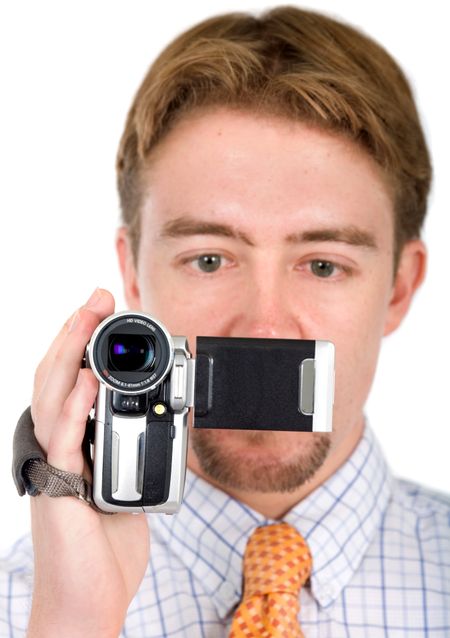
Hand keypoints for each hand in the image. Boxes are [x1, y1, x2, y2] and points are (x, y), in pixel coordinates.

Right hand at [28, 290, 149, 637]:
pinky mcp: (57, 489)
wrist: (89, 601)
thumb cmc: (105, 548)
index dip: (83, 343)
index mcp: (71, 443)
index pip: (71, 380)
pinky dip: (75, 407)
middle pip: (57, 375)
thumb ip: (128, 452)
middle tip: (98, 296)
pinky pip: (63, 440)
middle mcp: (54, 447)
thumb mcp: (124, 485)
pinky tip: (89, 381)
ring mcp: (52, 465)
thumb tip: (155, 423)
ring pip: (53, 396)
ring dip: (71, 352)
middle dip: (77, 331)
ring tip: (89, 316)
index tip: (104, 312)